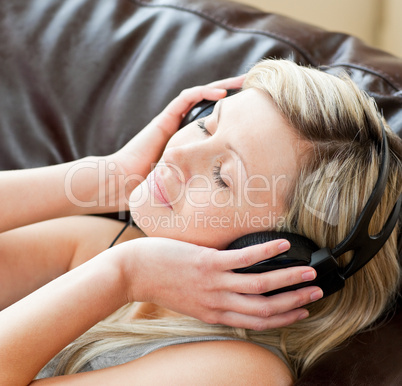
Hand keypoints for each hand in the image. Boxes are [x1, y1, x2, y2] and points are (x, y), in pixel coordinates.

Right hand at [109, 75, 245, 194]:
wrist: (127, 180)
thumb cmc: (155, 183)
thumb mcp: (190, 178)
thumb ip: (206, 175)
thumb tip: (233, 187)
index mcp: (189, 136)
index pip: (213, 117)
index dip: (231, 110)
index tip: (251, 108)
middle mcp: (181, 124)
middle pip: (209, 101)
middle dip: (231, 90)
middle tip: (252, 85)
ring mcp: (172, 119)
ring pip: (200, 94)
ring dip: (222, 85)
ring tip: (242, 81)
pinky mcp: (164, 118)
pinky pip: (186, 99)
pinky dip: (203, 93)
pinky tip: (221, 94)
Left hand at [122, 237, 322, 330]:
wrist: (133, 272)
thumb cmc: (161, 284)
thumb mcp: (190, 301)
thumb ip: (213, 300)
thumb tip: (234, 289)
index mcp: (215, 313)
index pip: (258, 322)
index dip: (284, 318)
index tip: (302, 311)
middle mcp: (218, 303)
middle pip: (266, 308)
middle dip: (295, 302)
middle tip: (317, 293)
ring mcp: (214, 283)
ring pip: (261, 286)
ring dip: (289, 279)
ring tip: (309, 273)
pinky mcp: (208, 263)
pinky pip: (244, 259)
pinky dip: (266, 252)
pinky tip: (282, 244)